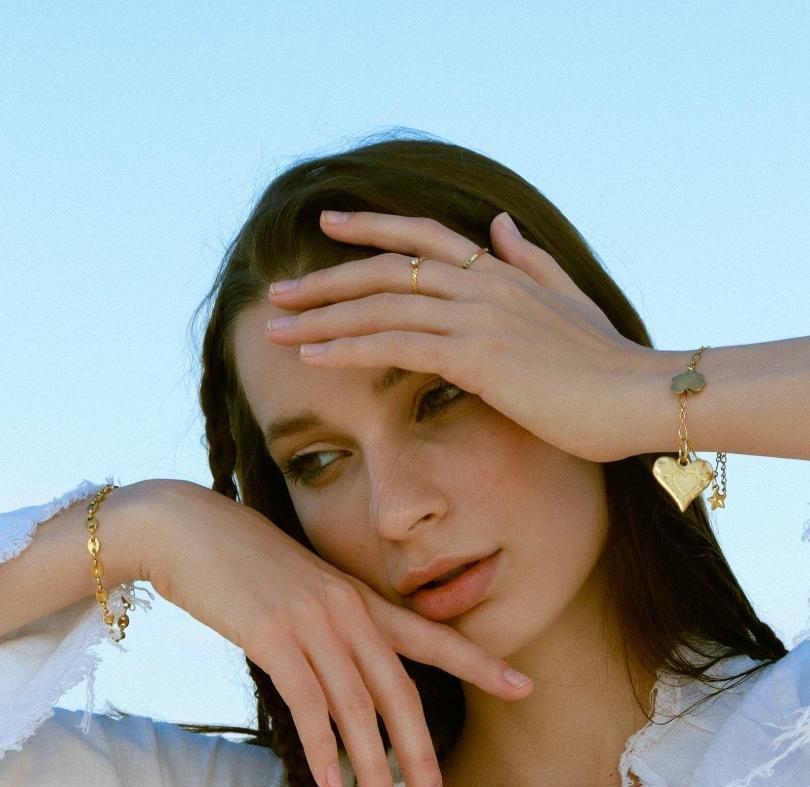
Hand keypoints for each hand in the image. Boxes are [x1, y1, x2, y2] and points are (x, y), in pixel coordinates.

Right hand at [145, 480, 533, 786]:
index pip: (431, 636)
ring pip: (358, 708)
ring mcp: (312, 621)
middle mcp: (347, 609)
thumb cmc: (243, 563)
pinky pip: (308, 702)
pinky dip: (323, 748)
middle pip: (400, 691)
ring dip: (376, 771)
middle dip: (423, 755)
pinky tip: (332, 784)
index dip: (479, 662)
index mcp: (360, 599)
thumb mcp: (302, 588)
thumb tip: (346, 675)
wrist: (187, 527)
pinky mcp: (272, 634)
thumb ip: (332, 626)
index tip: (523, 685)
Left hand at [267, 210, 648, 461]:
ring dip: (323, 318)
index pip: (424, 237)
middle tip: (279, 293)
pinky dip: (349, 350)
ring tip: (275, 329)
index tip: (328, 224)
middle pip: (386, 270)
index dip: (373, 227)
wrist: (639, 397)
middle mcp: (483, 285)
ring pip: (382, 308)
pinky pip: (397, 347)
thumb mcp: (569, 301)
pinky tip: (312, 358)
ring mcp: (478, 318)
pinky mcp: (476, 358)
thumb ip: (531, 261)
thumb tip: (501, 225)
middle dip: (326, 281)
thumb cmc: (607, 362)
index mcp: (501, 272)